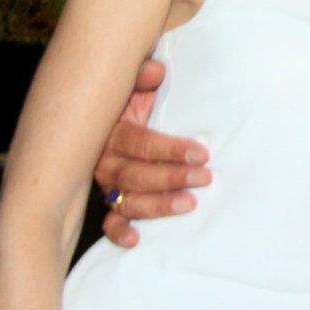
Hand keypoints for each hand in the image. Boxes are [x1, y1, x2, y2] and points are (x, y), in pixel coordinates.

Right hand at [92, 59, 210, 246]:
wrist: (111, 116)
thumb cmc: (136, 102)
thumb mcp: (139, 87)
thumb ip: (144, 78)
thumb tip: (156, 70)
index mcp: (112, 131)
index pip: (140, 143)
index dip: (171, 149)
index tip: (201, 153)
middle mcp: (105, 161)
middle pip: (135, 175)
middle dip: (171, 178)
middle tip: (204, 178)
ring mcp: (106, 185)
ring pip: (126, 200)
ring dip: (157, 206)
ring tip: (188, 204)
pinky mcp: (110, 203)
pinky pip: (109, 222)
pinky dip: (118, 233)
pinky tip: (136, 240)